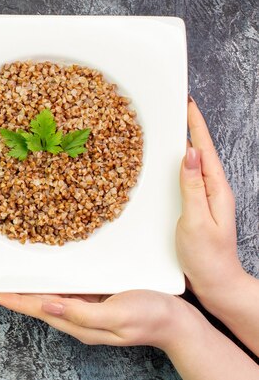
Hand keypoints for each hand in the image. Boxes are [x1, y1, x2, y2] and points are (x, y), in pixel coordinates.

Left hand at [0, 290, 191, 349]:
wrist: (178, 323)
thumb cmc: (152, 317)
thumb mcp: (117, 315)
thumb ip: (82, 313)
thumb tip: (48, 307)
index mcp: (81, 324)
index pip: (39, 311)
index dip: (15, 301)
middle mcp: (80, 319)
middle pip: (40, 306)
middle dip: (18, 297)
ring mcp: (89, 311)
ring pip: (52, 299)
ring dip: (32, 291)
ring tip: (14, 283)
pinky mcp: (98, 302)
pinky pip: (68, 293)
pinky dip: (53, 285)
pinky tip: (49, 280)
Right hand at [177, 97, 243, 305]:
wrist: (216, 283)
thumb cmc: (207, 257)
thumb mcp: (197, 220)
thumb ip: (192, 187)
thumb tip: (188, 154)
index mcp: (217, 189)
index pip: (205, 149)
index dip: (196, 125)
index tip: (187, 103)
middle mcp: (214, 190)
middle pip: (200, 151)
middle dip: (190, 127)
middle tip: (177, 108)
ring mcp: (206, 198)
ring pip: (193, 164)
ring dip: (183, 144)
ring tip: (171, 128)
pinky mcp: (196, 207)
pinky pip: (187, 178)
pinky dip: (178, 165)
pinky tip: (169, 164)